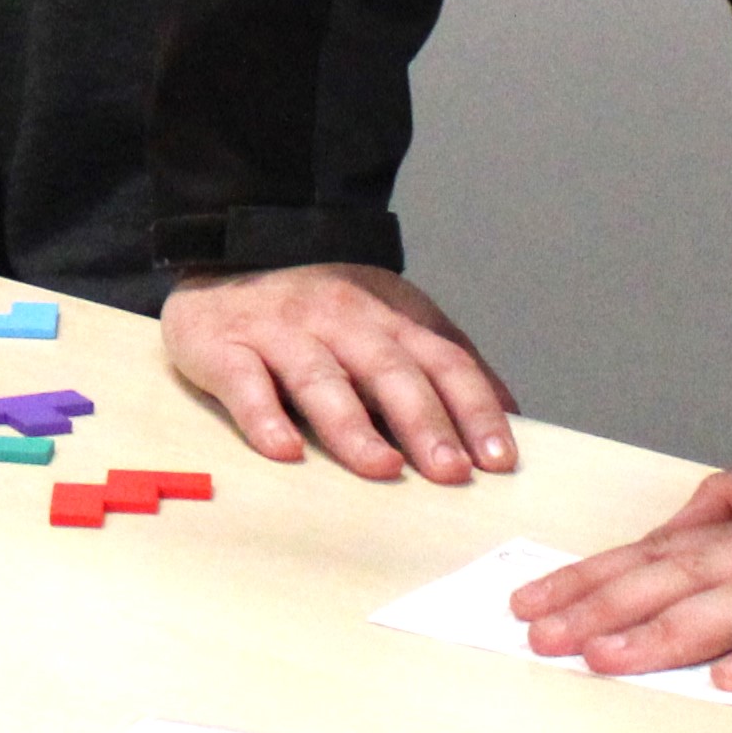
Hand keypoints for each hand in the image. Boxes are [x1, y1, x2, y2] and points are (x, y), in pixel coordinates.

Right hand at [161, 263, 521, 481]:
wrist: (223, 259)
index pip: (442, 360)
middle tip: (451, 473)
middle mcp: (339, 318)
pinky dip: (264, 417)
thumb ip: (443, 359)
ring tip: (382, 468)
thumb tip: (509, 409)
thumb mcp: (387, 320)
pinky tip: (285, 452)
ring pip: (322, 379)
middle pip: (389, 371)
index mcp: (386, 315)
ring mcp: (280, 331)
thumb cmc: (316, 312)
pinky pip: (245, 383)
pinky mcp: (222, 346)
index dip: (473, 408)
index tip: (498, 460)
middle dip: (424, 422)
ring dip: (354, 426)